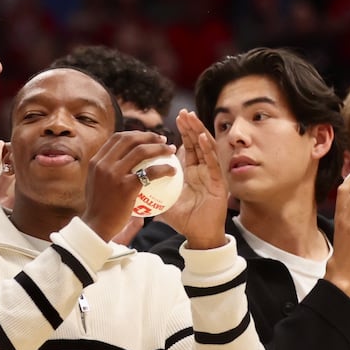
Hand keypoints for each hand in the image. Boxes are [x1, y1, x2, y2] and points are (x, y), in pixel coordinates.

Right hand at [83, 130, 175, 242]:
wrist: (97, 227)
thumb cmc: (100, 209)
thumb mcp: (97, 183)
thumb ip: (107, 170)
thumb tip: (124, 160)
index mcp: (96, 161)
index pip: (117, 138)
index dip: (136, 134)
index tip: (148, 138)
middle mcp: (104, 164)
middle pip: (130, 139)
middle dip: (149, 136)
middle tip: (163, 140)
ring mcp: (114, 174)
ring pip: (141, 151)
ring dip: (160, 148)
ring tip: (171, 151)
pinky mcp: (126, 187)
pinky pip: (150, 172)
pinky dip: (164, 169)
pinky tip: (173, 171)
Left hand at [157, 110, 229, 249]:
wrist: (198, 236)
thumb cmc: (183, 220)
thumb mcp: (163, 201)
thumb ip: (151, 191)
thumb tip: (131, 183)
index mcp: (190, 172)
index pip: (187, 147)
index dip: (182, 132)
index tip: (176, 119)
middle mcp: (202, 170)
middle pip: (197, 143)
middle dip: (190, 127)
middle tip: (182, 113)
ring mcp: (211, 175)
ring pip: (206, 148)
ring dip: (198, 132)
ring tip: (191, 118)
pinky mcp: (218, 183)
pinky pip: (212, 163)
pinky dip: (207, 149)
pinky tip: (201, 138)